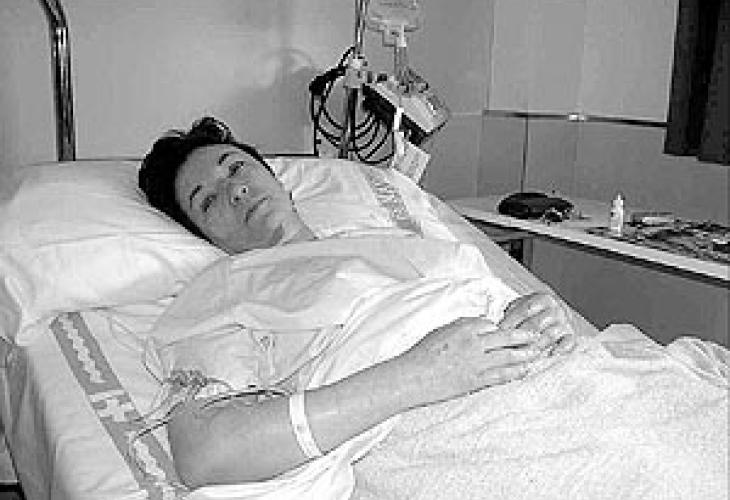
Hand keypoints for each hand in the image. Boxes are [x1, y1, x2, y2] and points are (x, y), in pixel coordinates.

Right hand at [395, 315, 548, 407]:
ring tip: (537, 353)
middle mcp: (473, 342)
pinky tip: (524, 371)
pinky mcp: (476, 380)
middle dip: (523, 336)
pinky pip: (501, 375)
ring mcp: (476, 362)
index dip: (498, 328)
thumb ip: (459, 328)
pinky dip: (515, 373)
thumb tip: (475, 326)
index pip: (489, 324)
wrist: (413, 377)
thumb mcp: (440, 332)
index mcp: (463, 328)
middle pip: (505, 336)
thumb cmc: (421, 355)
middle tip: (535, 336)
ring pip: (508, 355)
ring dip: (525, 354)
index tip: (505, 331)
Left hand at [499, 292, 575, 355]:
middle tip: (507, 348)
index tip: (500, 332)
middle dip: (520, 338)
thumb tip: (494, 326)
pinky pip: (568, 343)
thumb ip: (510, 313)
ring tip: (521, 357)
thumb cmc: (531, 315)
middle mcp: (555, 310)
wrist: (554, 317)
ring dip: (534, 347)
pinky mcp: (570, 336)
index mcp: (542, 299)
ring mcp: (564, 323)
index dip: (512, 321)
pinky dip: (560, 349)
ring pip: (549, 336)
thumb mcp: (520, 308)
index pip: (525, 310)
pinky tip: (550, 356)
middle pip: (535, 324)